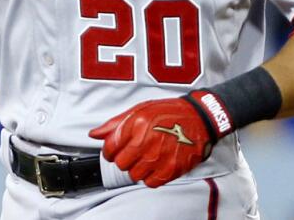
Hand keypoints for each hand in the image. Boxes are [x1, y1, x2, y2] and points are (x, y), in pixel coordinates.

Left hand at [89, 96, 214, 187]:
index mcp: (135, 125)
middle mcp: (146, 142)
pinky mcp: (171, 169)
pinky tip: (156, 166)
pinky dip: (151, 177)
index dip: (110, 150)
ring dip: (137, 168)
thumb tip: (94, 134)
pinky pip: (151, 183)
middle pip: (121, 164)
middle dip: (124, 159)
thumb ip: (114, 124)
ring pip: (134, 175)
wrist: (199, 119)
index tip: (116, 149)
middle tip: (133, 153)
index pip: (109, 148)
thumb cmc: (168, 113)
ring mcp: (159, 157)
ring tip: (147, 158)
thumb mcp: (139, 110)